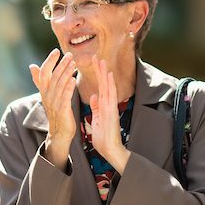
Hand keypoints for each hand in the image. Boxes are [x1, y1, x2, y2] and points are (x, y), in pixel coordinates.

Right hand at [29, 49, 76, 168]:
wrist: (59, 133)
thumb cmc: (56, 112)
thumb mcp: (47, 95)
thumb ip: (40, 80)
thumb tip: (32, 66)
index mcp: (44, 90)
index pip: (43, 72)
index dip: (49, 61)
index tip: (56, 51)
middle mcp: (47, 95)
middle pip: (53, 76)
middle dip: (61, 64)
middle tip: (69, 54)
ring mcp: (54, 103)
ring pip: (59, 85)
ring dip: (66, 73)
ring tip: (73, 63)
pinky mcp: (61, 110)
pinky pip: (65, 97)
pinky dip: (69, 87)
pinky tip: (74, 79)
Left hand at [88, 58, 129, 172]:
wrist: (110, 149)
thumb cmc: (104, 137)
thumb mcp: (97, 119)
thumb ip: (97, 107)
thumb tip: (94, 96)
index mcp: (103, 105)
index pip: (100, 86)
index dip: (97, 75)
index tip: (93, 63)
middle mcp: (108, 104)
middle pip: (104, 83)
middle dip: (100, 70)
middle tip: (96, 55)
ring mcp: (111, 107)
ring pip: (108, 87)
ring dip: (105, 74)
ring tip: (102, 61)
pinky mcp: (111, 112)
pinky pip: (110, 96)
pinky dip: (109, 86)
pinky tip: (108, 76)